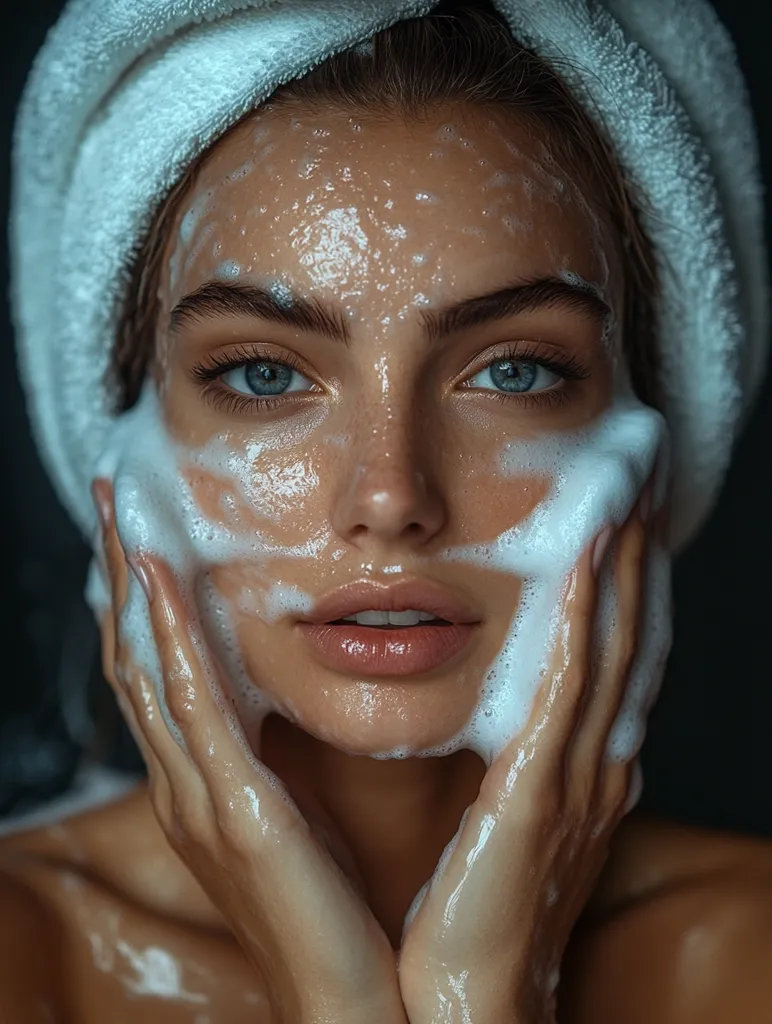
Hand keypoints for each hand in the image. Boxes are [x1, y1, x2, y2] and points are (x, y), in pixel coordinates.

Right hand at [94, 480, 407, 1023]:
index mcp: (204, 785)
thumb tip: (282, 695)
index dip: (141, 603)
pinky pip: (191, 706)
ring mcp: (200, 799)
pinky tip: (157, 579)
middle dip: (120, 576)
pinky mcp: (235, 811)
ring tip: (124, 514)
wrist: (358, 1003)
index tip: (144, 534)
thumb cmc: (336, 910)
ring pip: (148, 669)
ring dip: (131, 586)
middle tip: (115, 498)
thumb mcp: (301, 816)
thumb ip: (278, 759)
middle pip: (137, 658)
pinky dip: (167, 637)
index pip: (160, 674)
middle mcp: (185, 785)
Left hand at [399, 488, 664, 1022]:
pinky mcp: (540, 797)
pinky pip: (571, 690)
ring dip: (622, 565)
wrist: (457, 1009)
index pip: (613, 650)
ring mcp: (577, 779)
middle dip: (638, 553)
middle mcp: (597, 763)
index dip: (624, 577)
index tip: (619, 511)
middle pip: (629, 633)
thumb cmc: (466, 914)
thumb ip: (508, 757)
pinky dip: (586, 619)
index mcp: (580, 767)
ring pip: (613, 647)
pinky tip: (588, 560)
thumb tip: (498, 709)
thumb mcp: (497, 821)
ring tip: (625, 490)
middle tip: (641, 476)